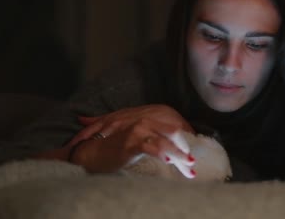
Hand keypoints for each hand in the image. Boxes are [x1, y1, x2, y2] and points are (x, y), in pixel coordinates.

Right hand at [70, 117, 194, 173]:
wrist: (91, 151)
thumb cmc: (115, 146)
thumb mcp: (137, 139)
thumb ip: (154, 140)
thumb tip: (175, 148)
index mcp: (149, 118)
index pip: (174, 128)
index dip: (184, 142)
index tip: (190, 156)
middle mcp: (145, 120)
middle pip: (174, 133)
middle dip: (185, 149)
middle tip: (193, 163)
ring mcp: (138, 130)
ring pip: (165, 142)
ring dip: (179, 155)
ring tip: (188, 166)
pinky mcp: (131, 142)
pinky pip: (152, 147)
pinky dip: (162, 153)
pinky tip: (168, 160)